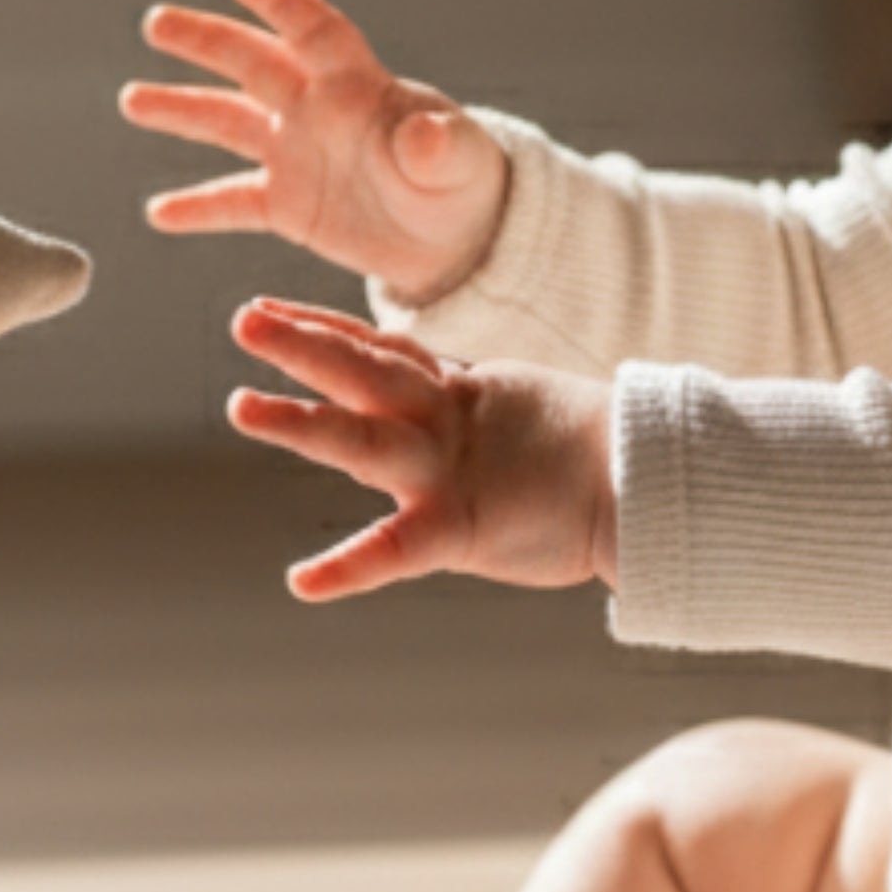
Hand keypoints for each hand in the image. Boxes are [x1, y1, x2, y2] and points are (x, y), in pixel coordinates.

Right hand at [121, 0, 508, 303]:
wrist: (455, 237)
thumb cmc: (464, 186)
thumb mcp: (459, 166)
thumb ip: (439, 148)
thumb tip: (427, 136)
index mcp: (359, 86)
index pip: (314, 30)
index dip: (278, 1)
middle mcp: (316, 109)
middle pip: (253, 63)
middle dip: (206, 41)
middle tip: (156, 23)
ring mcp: (296, 153)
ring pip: (228, 122)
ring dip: (181, 109)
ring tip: (132, 101)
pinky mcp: (287, 204)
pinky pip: (233, 201)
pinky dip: (198, 207)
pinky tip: (159, 213)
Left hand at [227, 299, 613, 602]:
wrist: (650, 490)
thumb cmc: (594, 464)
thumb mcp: (520, 420)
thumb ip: (475, 411)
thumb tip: (457, 401)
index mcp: (458, 396)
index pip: (382, 349)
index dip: (325, 327)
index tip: (271, 307)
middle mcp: (442, 424)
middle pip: (361, 373)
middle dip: (302, 347)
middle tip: (244, 319)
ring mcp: (446, 470)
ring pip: (360, 438)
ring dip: (299, 422)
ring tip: (241, 406)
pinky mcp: (459, 528)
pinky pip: (394, 551)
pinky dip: (347, 570)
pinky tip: (303, 584)